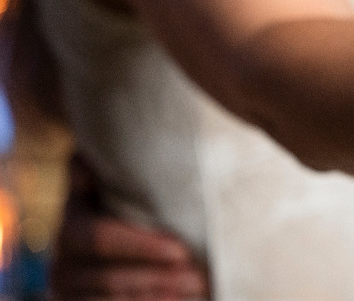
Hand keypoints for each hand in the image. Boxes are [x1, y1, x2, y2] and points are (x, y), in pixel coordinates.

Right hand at [50, 157, 208, 300]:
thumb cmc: (121, 195)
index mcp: (71, 227)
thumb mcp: (111, 178)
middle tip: (200, 277)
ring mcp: (71, 291)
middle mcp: (63, 264)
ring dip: (158, 297)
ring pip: (115, 300)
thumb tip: (87, 157)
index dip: (141, 246)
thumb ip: (102, 168)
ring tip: (198, 290)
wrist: (105, 229)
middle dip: (158, 278)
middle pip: (111, 278)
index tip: (181, 250)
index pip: (101, 239)